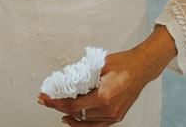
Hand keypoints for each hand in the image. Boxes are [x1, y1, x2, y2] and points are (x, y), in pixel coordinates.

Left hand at [37, 48, 156, 124]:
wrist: (141, 68)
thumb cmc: (122, 64)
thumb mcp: (98, 65)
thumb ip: (81, 76)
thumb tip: (64, 81)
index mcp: (103, 96)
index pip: (72, 105)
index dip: (55, 103)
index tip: (44, 98)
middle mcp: (108, 109)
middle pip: (76, 113)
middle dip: (58, 107)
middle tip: (45, 100)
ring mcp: (113, 115)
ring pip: (85, 121)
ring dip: (69, 115)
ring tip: (57, 109)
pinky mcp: (117, 116)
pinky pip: (96, 125)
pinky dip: (83, 124)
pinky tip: (72, 119)